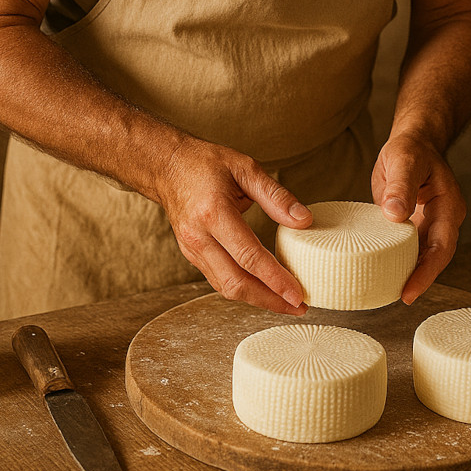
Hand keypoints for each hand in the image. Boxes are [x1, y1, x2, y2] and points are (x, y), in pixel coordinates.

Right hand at [156, 137, 311, 314]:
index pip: (249, 257)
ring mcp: (192, 249)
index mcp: (214, 214)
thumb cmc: (205, 163)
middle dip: (270, 300)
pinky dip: (243, 289)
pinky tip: (264, 290)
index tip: (298, 294)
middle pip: (236, 282)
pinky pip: (219, 280)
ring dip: (258, 299)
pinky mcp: (192, 255)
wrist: (166, 166)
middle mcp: (199, 237)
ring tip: (287, 303)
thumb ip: (276, 196)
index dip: (275, 280)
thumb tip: (304, 220)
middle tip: (299, 306)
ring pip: (226, 287)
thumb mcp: (246, 168)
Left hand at [371, 132, 466, 303]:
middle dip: (421, 279)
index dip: (427, 271)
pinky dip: (400, 261)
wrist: (414, 143)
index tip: (410, 290)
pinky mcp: (416, 227)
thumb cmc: (411, 149)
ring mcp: (431, 225)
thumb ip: (400, 186)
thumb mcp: (404, 161)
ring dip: (411, 273)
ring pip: (424, 256)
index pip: (442, 246)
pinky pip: (411, 249)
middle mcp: (444, 219)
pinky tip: (384, 273)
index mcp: (449, 206)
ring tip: (390, 292)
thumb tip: (395, 213)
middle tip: (400, 297)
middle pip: (436, 257)